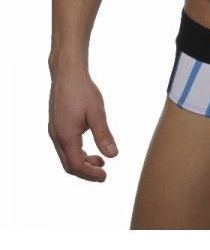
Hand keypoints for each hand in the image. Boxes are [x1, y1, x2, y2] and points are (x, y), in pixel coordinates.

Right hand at [48, 62, 118, 181]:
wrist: (67, 73)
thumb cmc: (83, 90)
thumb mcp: (97, 113)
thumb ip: (104, 135)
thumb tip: (114, 155)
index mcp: (66, 135)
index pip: (76, 165)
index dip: (90, 174)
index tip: (105, 176)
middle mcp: (57, 136)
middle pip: (69, 164)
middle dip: (86, 171)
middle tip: (103, 173)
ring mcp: (54, 131)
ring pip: (66, 156)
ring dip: (82, 162)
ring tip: (99, 160)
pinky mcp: (56, 125)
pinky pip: (64, 147)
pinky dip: (77, 153)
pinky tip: (89, 148)